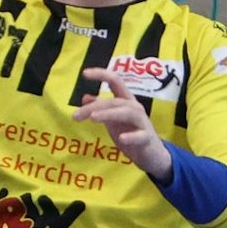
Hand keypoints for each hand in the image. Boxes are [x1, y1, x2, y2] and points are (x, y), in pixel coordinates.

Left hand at [72, 67, 173, 181]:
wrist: (151, 154)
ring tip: (93, 118)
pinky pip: (140, 135)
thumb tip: (85, 98)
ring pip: (127, 112)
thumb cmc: (130, 132)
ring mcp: (142, 122)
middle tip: (75, 116)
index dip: (101, 74)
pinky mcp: (147, 138)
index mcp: (125, 100)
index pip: (115, 81)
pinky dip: (131, 136)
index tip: (84, 73)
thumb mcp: (112, 119)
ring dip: (109, 114)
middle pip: (114, 101)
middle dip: (93, 107)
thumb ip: (101, 108)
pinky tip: (122, 139)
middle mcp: (135, 108)